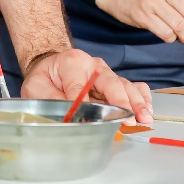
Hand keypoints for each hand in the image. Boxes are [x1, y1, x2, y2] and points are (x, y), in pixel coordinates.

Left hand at [21, 49, 152, 124]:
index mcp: (72, 62)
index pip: (80, 87)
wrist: (51, 66)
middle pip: (111, 83)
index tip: (86, 120)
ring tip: (144, 118)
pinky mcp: (115, 80)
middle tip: (128, 120)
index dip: (83, 105)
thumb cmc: (45, 78)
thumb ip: (52, 101)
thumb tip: (70, 118)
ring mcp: (107, 73)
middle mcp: (94, 65)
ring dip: (136, 102)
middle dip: (121, 102)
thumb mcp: (37, 88)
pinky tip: (146, 110)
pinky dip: (142, 98)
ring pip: (126, 85)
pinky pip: (134, 86)